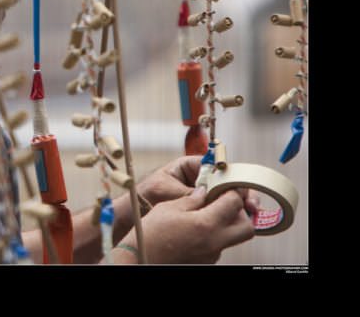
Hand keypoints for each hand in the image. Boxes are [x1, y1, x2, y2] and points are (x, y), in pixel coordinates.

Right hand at [118, 185, 254, 263]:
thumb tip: (204, 192)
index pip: (234, 203)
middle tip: (226, 203)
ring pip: (233, 238)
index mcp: (205, 224)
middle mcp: (213, 242)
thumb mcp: (168, 208)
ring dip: (227, 224)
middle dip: (241, 212)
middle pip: (246, 227)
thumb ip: (191, 199)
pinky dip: (214, 235)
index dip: (232, 191)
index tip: (226, 186)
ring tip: (208, 215)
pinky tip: (197, 229)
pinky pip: (219, 246)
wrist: (140, 259)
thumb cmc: (150, 234)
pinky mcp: (206, 262)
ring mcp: (211, 255)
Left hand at [138, 155, 262, 215]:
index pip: (218, 167)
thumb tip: (209, 198)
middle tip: (252, 205)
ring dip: (241, 205)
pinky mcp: (205, 208)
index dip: (233, 177)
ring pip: (228, 197)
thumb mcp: (166, 190)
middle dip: (243, 192)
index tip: (241, 189)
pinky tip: (242, 223)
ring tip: (251, 215)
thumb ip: (188, 193)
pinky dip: (233, 215)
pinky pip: (222, 210)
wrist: (137, 211)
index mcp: (191, 166)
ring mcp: (204, 194)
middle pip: (229, 182)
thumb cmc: (147, 194)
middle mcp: (201, 178)